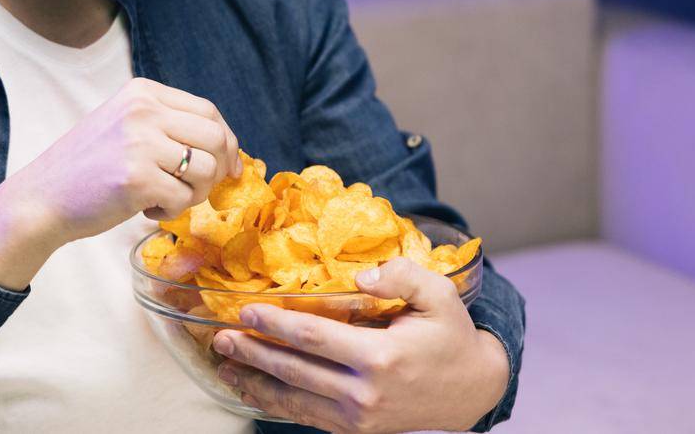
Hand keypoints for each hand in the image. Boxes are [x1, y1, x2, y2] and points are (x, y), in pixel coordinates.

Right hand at [0, 77, 240, 288]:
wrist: (42, 198)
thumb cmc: (88, 168)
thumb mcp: (127, 126)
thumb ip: (171, 129)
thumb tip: (232, 155)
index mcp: (143, 92)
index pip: (208, 110)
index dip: (226, 141)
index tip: (227, 166)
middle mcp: (144, 110)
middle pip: (216, 137)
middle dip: (219, 169)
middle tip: (198, 189)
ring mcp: (140, 142)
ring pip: (206, 170)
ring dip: (194, 193)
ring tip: (166, 198)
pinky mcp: (137, 178)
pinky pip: (184, 198)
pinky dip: (172, 211)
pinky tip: (147, 209)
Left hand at [210, 256, 509, 432]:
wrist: (473, 390)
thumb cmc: (451, 336)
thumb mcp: (439, 295)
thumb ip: (401, 276)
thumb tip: (361, 275)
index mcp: (380, 357)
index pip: (313, 338)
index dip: (275, 324)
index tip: (246, 310)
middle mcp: (364, 393)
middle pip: (294, 371)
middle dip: (253, 353)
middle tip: (220, 338)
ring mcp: (358, 418)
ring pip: (293, 401)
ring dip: (255, 382)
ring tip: (225, 366)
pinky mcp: (356, 431)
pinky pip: (307, 417)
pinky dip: (275, 404)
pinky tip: (255, 390)